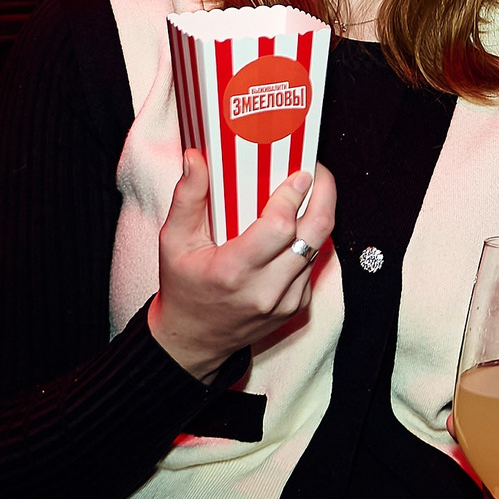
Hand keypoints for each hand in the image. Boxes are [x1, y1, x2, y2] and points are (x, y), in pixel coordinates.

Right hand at [149, 156, 335, 379]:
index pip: (279, 228)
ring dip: (318, 216)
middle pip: (313, 235)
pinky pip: (313, 265)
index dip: (293, 196)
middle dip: (324, 196)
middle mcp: (265, 291)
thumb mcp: (174, 242)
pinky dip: (308, 242)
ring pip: (318, 248)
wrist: (194, 340)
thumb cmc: (183, 288)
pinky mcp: (297, 307)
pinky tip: (296, 226)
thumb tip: (196, 158)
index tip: (299, 173)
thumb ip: (187, 198)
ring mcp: (286, 302)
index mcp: (233, 272)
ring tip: (309, 192)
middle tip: (318, 173)